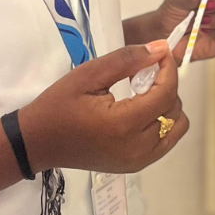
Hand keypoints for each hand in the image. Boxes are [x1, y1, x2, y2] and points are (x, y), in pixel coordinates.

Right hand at [19, 41, 189, 174]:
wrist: (38, 143)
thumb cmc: (58, 106)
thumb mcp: (89, 74)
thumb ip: (127, 60)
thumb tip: (161, 49)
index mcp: (124, 124)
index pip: (166, 93)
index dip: (169, 69)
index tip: (160, 54)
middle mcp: (138, 148)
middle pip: (174, 110)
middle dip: (166, 86)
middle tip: (143, 73)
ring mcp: (139, 160)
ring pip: (176, 127)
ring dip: (167, 106)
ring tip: (142, 94)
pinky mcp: (136, 166)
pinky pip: (166, 141)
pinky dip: (162, 123)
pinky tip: (140, 111)